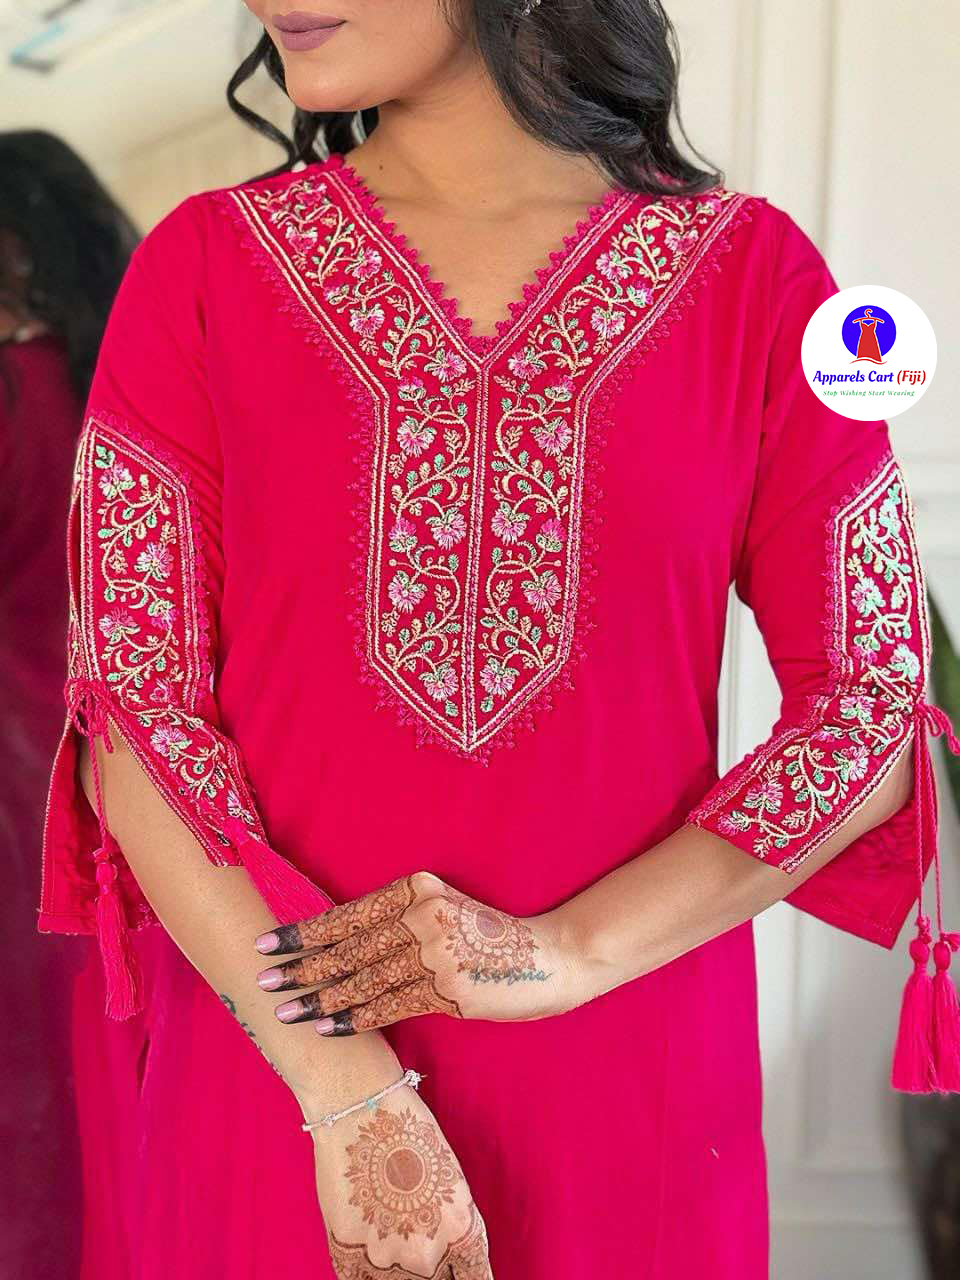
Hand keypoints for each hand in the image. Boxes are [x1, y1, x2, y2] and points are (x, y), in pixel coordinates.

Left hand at [254, 872, 587, 1033]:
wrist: (549, 956)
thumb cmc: (489, 937)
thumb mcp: (444, 910)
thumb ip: (400, 919)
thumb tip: (338, 944)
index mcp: (417, 887)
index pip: (348, 912)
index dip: (304, 931)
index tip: (267, 942)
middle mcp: (422, 913)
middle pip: (348, 946)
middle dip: (300, 967)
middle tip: (262, 980)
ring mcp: (435, 951)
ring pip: (362, 979)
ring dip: (319, 998)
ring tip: (284, 1010)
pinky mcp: (448, 988)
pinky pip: (389, 1005)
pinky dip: (354, 1018)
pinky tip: (326, 1026)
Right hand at [310, 1082, 491, 1278]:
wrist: (361, 1107)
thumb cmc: (407, 1131)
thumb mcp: (449, 1182)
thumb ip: (449, 1228)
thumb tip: (444, 1255)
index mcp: (462, 1233)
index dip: (464, 1278)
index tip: (456, 1274)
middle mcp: (428, 1255)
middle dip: (428, 1268)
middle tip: (416, 1239)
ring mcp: (386, 1259)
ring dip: (395, 1267)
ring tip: (389, 1231)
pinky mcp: (348, 1254)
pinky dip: (365, 1270)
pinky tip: (368, 1247)